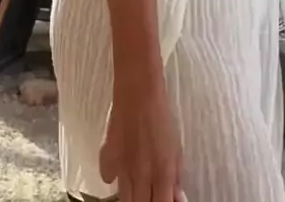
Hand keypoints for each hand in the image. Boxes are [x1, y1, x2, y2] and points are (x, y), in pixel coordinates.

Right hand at [100, 81, 181, 201]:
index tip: (162, 199)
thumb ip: (175, 177)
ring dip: (131, 195)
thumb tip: (176, 198)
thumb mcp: (176, 149)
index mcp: (162, 174)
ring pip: (124, 198)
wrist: (139, 93)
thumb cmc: (161, 117)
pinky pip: (107, 178)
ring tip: (137, 185)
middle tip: (149, 192)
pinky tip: (119, 169)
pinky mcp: (107, 157)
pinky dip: (113, 178)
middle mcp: (141, 176)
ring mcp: (122, 168)